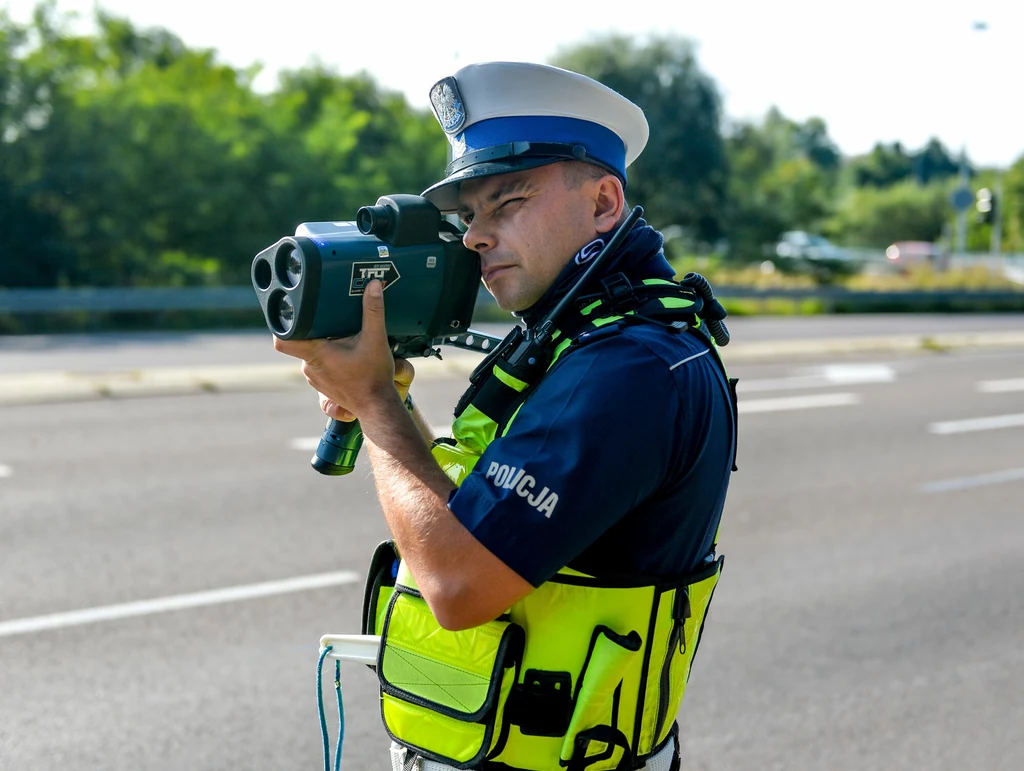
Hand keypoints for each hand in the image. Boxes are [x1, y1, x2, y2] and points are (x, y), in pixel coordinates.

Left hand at [273, 280, 410, 419]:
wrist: (377, 407)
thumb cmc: (374, 378)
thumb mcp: (376, 339)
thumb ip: (373, 311)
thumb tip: (373, 286)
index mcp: (316, 354)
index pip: (283, 340)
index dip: (282, 325)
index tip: (291, 311)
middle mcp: (309, 368)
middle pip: (300, 341)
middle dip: (313, 328)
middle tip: (328, 316)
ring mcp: (314, 378)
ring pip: (310, 352)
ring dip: (322, 343)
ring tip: (341, 335)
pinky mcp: (322, 385)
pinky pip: (317, 364)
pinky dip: (327, 357)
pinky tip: (344, 353)